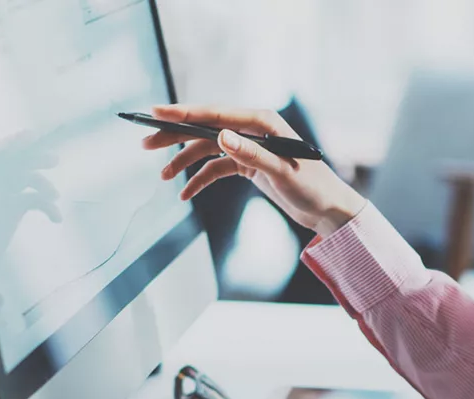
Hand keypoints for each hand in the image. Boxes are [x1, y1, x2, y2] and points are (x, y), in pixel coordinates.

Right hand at [144, 104, 367, 235]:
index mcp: (262, 122)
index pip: (215, 114)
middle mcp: (253, 130)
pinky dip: (200, 179)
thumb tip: (220, 136)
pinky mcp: (249, 164)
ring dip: (184, 161)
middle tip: (145, 143)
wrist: (328, 209)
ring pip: (207, 149)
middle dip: (175, 136)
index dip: (184, 113)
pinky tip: (186, 194)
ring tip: (162, 175)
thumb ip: (251, 154)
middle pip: (205, 129)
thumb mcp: (282, 172)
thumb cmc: (312, 187)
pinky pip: (217, 168)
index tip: (156, 113)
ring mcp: (249, 146)